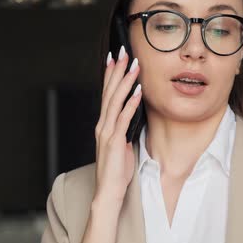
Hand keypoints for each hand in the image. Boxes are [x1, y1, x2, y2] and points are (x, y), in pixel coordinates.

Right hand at [94, 46, 141, 204]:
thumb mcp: (121, 145)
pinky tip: (139, 91)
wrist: (109, 191)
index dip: (110, 75)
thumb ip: (124, 129)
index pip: (107, 94)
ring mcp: (107, 132)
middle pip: (109, 91)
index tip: (115, 58)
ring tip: (133, 65)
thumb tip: (133, 115)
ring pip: (116, 100)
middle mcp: (103, 125)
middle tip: (123, 51)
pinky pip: (124, 117)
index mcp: (104, 125)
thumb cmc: (116, 170)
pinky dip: (131, 103)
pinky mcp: (115, 141)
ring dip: (126, 81)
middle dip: (117, 70)